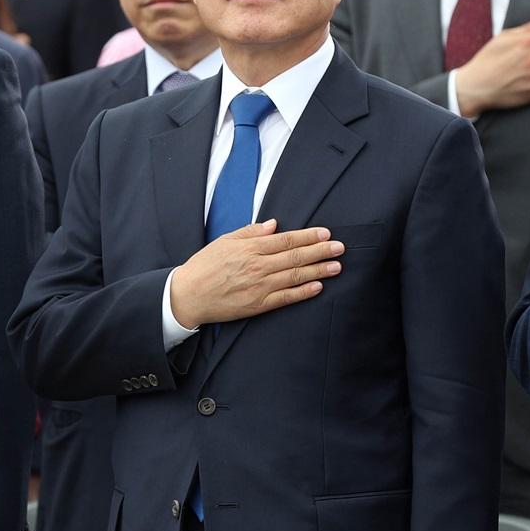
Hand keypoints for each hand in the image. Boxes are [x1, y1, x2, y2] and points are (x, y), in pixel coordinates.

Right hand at [167, 219, 342, 329]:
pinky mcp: (258, 305)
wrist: (189, 295)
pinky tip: (318, 287)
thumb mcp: (224, 241)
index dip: (308, 236)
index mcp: (250, 248)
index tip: (325, 233)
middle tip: (340, 247)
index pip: (286, 240)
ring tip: (336, 266)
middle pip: (296, 256)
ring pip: (295, 276)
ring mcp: (260, 287)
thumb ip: (250, 232)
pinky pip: (286, 298)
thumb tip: (274, 225)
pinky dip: (303, 292)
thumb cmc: (205, 265)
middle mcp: (258, 266)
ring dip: (318, 270)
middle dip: (321, 251)